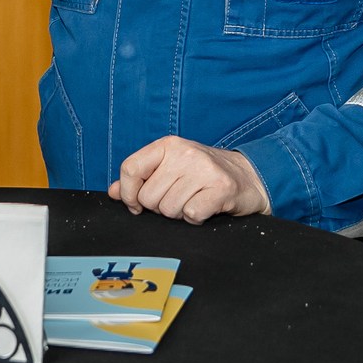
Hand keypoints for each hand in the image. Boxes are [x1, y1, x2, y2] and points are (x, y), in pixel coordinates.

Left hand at [109, 137, 269, 223]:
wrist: (249, 176)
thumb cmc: (204, 174)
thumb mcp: (170, 168)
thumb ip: (141, 178)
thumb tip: (113, 192)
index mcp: (168, 145)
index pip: (130, 168)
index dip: (128, 193)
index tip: (136, 204)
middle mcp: (184, 153)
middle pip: (148, 197)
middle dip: (160, 207)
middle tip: (179, 198)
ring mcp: (204, 170)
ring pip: (168, 209)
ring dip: (179, 213)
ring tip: (193, 200)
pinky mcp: (221, 188)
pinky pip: (191, 215)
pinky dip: (196, 218)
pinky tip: (205, 207)